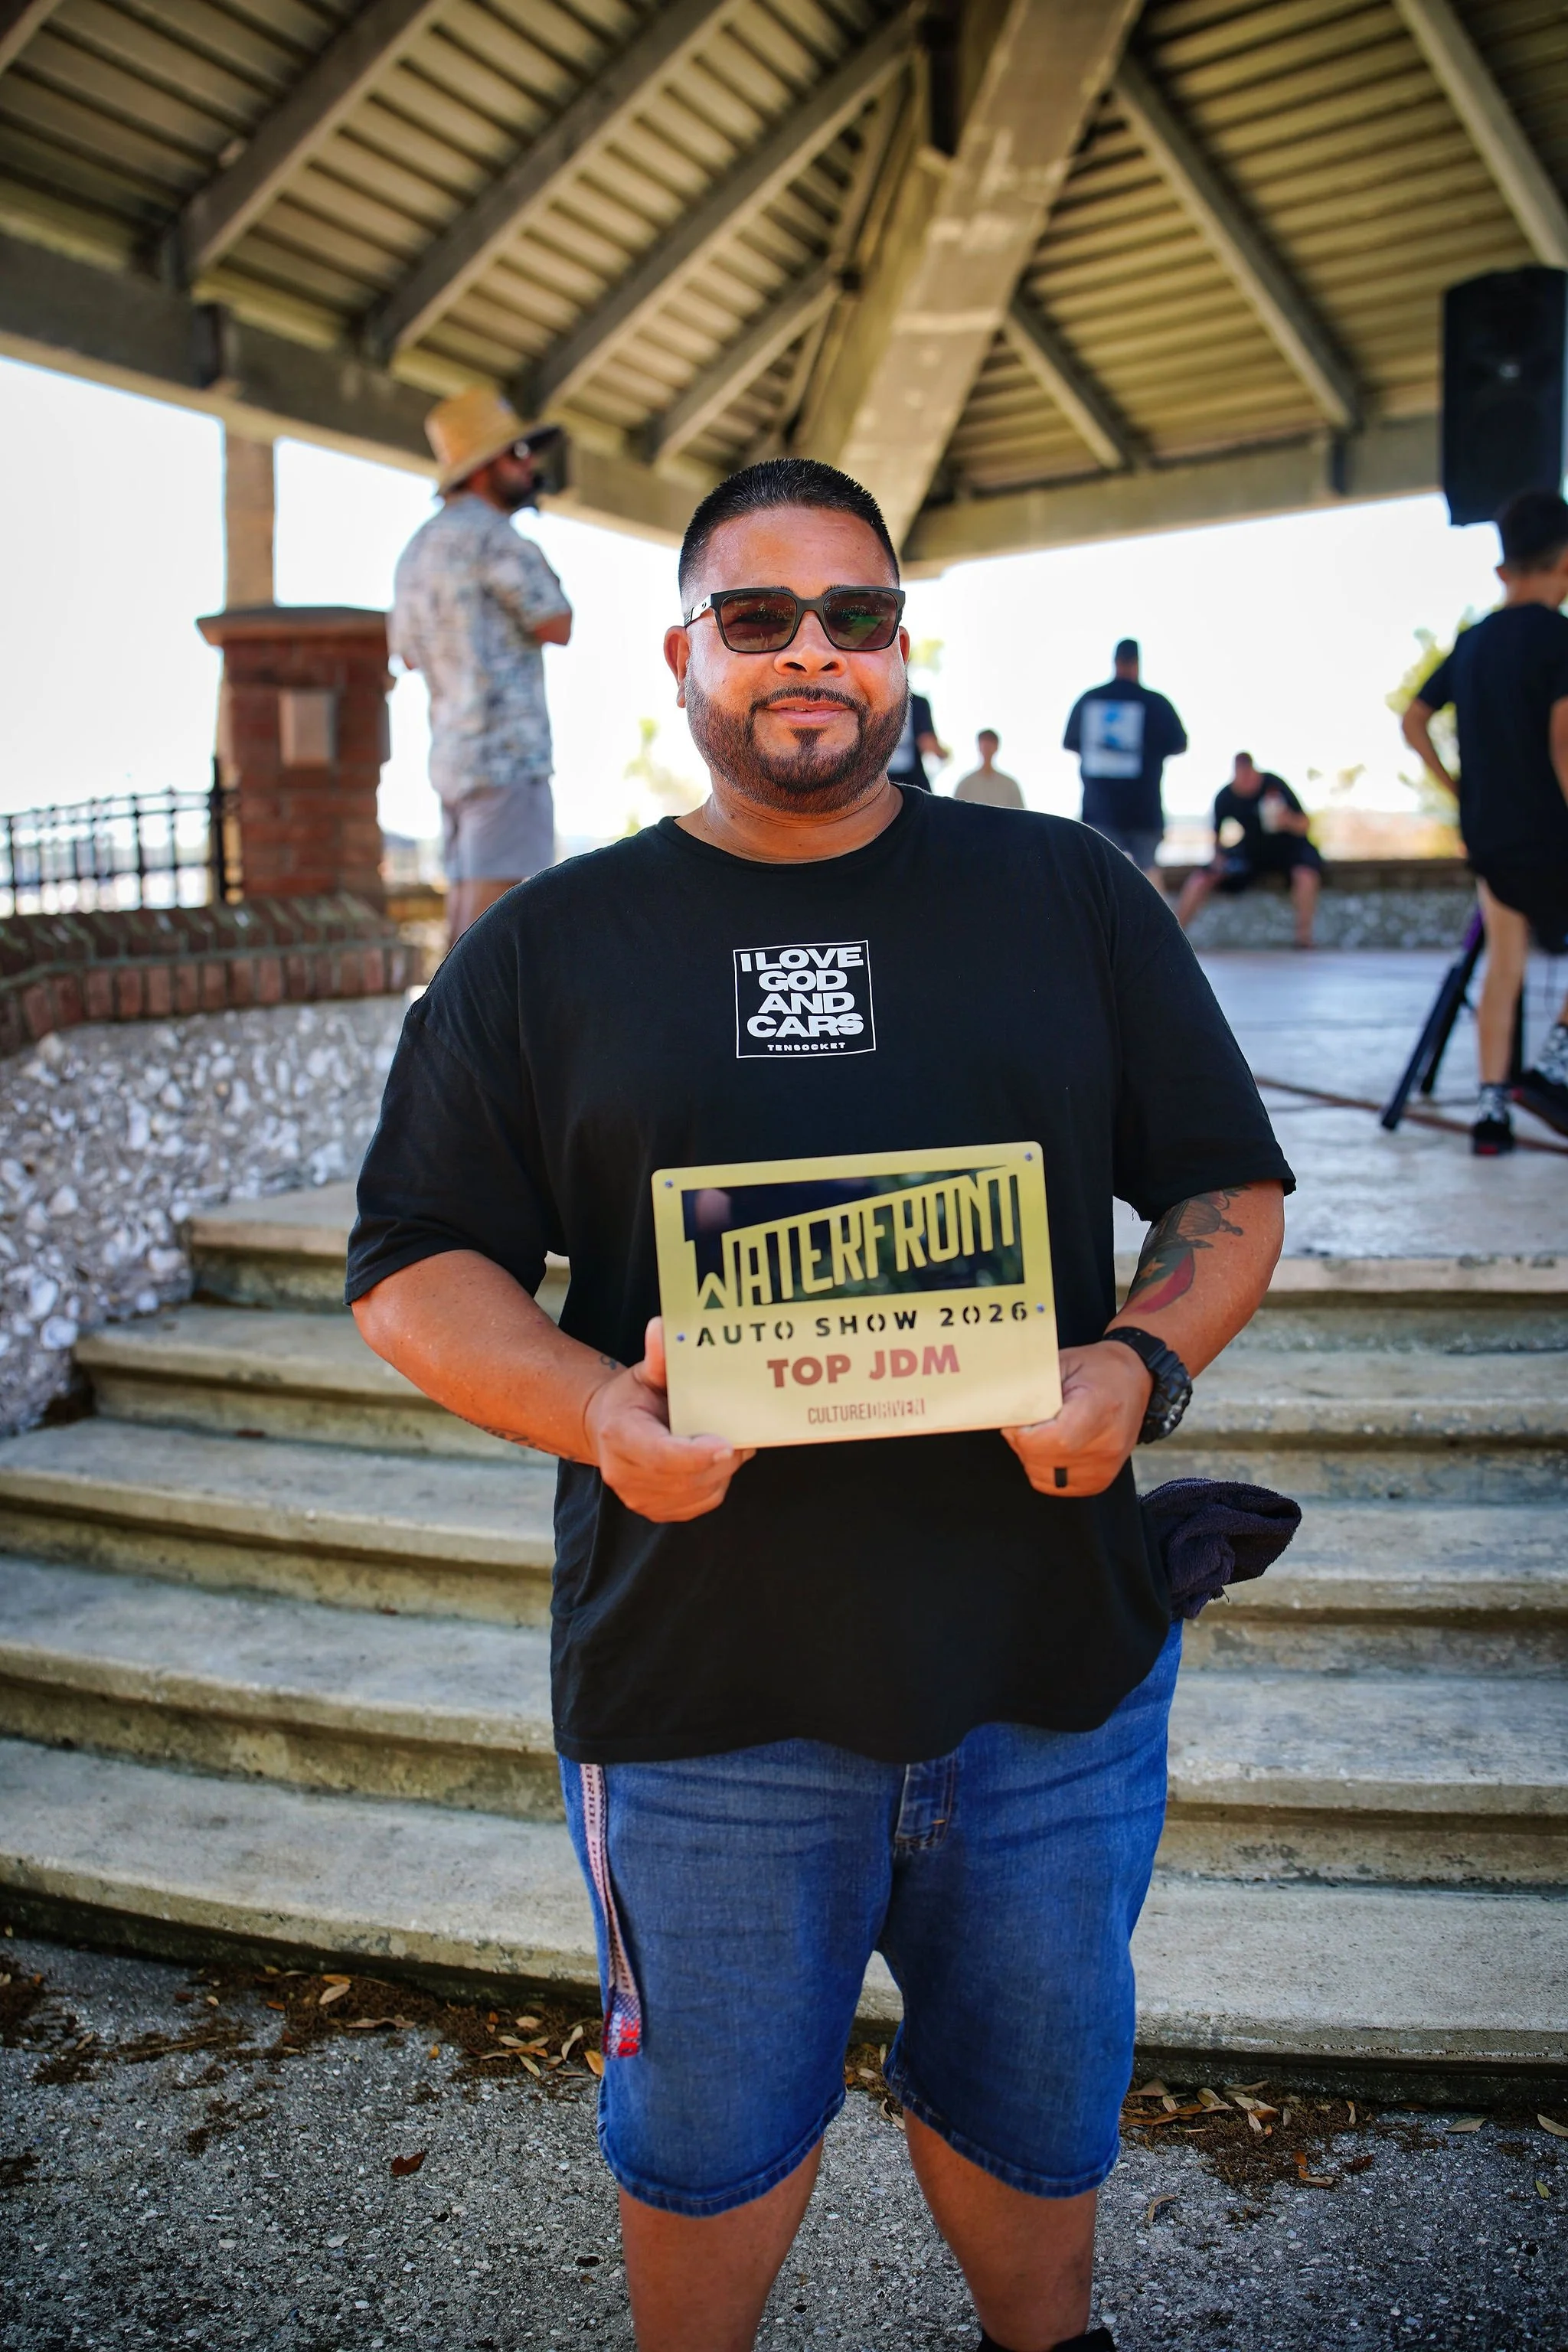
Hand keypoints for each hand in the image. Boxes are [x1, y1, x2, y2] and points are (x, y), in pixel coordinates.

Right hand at [582, 1317, 753, 1522]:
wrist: (606, 1430)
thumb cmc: (632, 1399)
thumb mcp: (643, 1374)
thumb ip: (658, 1357)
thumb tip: (662, 1327)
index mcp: (619, 1435)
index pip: (660, 1454)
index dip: (695, 1454)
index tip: (726, 1445)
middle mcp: (624, 1473)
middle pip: (686, 1476)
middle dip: (722, 1459)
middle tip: (744, 1435)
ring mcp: (639, 1499)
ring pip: (698, 1492)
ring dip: (723, 1470)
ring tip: (730, 1443)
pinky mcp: (656, 1512)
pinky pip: (700, 1503)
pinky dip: (715, 1483)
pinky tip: (716, 1462)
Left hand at [1001, 1340, 1151, 1497]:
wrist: (1134, 1380)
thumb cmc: (1099, 1369)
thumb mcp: (1064, 1364)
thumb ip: (1034, 1388)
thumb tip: (1002, 1407)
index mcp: (1099, 1408)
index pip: (1054, 1438)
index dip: (1025, 1433)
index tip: (1015, 1420)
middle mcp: (1107, 1443)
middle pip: (1044, 1458)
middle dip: (1022, 1442)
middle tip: (1024, 1422)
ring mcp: (1105, 1466)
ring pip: (1044, 1475)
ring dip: (1031, 1457)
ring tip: (1039, 1433)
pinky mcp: (1100, 1480)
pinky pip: (1057, 1486)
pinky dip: (1044, 1469)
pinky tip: (1050, 1448)